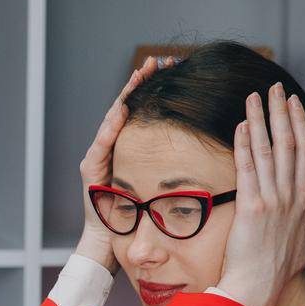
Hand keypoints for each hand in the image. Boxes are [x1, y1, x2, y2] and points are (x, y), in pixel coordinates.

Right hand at [77, 56, 175, 271]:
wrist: (111, 244)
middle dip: (142, 83)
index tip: (176, 69)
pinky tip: (122, 110)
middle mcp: (114, 149)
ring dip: (127, 96)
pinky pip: (102, 143)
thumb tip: (213, 152)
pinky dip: (112, 126)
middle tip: (159, 61)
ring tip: (140, 75)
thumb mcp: (165, 188)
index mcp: (133, 150)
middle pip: (129, 108)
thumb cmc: (139, 221)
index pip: (146, 113)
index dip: (158, 91)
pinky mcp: (90, 171)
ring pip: (114, 119)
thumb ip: (181, 169)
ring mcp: (100, 158)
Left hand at [215, 82, 304, 305]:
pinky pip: (248, 169)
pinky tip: (243, 125)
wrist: (258, 287)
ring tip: (255, 97)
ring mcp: (272, 200)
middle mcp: (290, 196)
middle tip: (275, 88)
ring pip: (268, 151)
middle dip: (282, 113)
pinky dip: (245, 145)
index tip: (293, 105)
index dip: (300, 125)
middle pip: (289, 144)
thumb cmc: (280, 268)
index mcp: (304, 202)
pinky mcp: (251, 206)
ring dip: (261, 120)